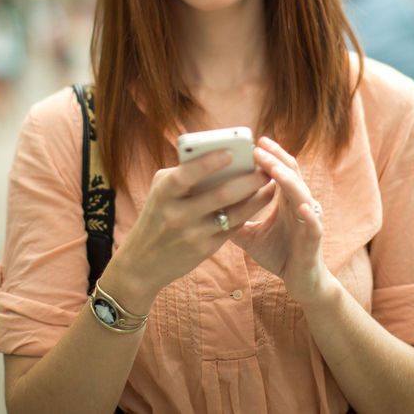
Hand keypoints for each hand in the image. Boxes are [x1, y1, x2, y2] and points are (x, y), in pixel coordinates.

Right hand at [106, 149, 273, 310]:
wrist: (142, 261)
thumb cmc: (157, 213)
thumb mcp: (161, 190)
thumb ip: (184, 172)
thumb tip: (221, 154)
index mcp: (164, 193)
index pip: (187, 175)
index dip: (209, 163)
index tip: (231, 151)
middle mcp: (177, 214)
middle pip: (220, 194)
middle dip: (248, 180)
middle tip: (266, 167)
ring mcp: (192, 234)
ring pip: (233, 213)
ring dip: (256, 198)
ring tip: (271, 183)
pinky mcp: (205, 249)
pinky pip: (233, 227)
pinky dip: (249, 212)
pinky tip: (260, 200)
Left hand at [231, 137, 327, 304]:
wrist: (300, 280)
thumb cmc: (278, 253)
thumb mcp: (250, 235)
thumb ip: (234, 220)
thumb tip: (208, 208)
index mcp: (286, 199)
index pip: (280, 170)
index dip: (270, 155)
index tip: (254, 143)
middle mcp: (301, 203)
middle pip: (291, 173)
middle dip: (275, 158)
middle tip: (258, 146)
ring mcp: (310, 219)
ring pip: (301, 193)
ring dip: (288, 179)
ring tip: (273, 168)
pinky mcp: (315, 238)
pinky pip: (314, 223)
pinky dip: (309, 213)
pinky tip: (302, 206)